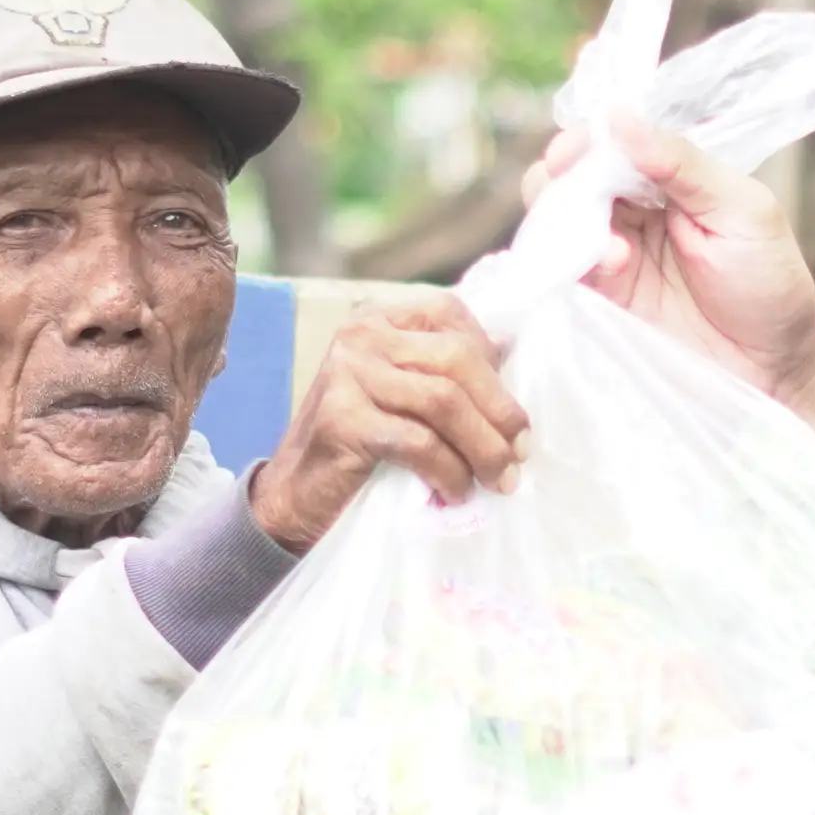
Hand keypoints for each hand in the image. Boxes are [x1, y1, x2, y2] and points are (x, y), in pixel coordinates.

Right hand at [247, 291, 527, 552]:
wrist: (293, 497)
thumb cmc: (360, 448)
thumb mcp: (403, 396)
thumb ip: (444, 373)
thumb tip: (510, 350)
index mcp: (380, 320)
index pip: (451, 316)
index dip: (492, 362)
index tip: (513, 415)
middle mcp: (361, 335)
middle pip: (455, 358)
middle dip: (499, 411)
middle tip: (521, 454)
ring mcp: (347, 374)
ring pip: (443, 401)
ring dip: (483, 447)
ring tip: (499, 480)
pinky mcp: (342, 420)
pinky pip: (419, 442)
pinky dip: (449, 470)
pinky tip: (456, 491)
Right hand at [533, 114, 814, 504]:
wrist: (771, 373)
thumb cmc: (770, 287)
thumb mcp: (743, 211)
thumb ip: (684, 164)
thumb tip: (621, 117)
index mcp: (673, 177)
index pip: (616, 142)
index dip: (589, 138)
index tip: (575, 146)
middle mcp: (635, 210)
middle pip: (573, 175)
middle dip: (563, 173)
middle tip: (567, 180)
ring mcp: (612, 254)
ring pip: (557, 217)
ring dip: (563, 215)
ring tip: (605, 236)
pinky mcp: (600, 298)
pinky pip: (563, 266)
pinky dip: (574, 256)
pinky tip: (610, 261)